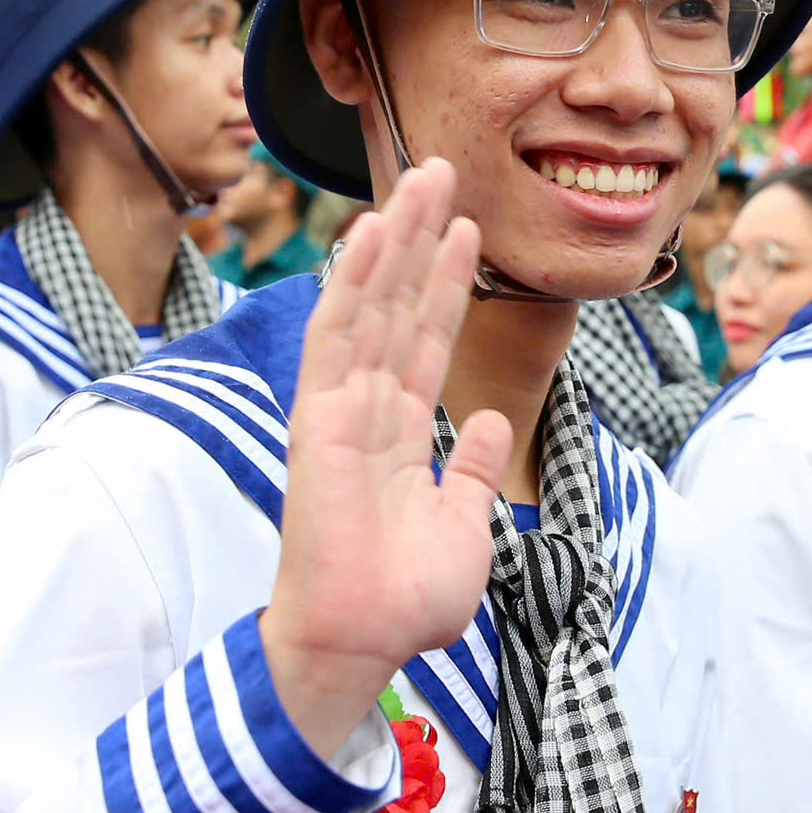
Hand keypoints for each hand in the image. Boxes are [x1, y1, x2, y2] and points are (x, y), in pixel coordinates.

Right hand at [262, 160, 508, 759]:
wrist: (363, 640)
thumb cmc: (405, 602)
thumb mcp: (465, 526)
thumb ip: (474, 471)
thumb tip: (492, 423)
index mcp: (399, 434)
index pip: (425, 340)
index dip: (446, 284)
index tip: (468, 230)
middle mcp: (367, 409)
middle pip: (398, 304)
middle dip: (422, 238)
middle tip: (443, 171)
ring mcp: (341, 408)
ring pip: (370, 303)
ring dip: (396, 238)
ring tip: (421, 178)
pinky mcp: (319, 417)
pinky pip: (337, 336)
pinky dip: (353, 282)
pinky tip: (371, 231)